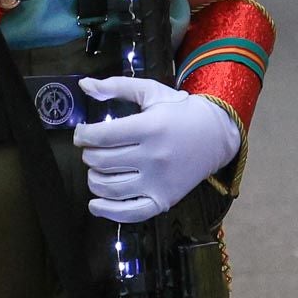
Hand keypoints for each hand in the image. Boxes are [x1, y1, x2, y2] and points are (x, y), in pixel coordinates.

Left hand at [73, 76, 240, 223]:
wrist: (216, 135)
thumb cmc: (179, 111)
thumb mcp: (151, 92)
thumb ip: (116, 86)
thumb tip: (84, 85)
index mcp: (149, 128)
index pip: (102, 136)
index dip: (83, 136)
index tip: (81, 135)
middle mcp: (154, 157)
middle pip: (102, 161)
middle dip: (88, 155)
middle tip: (92, 150)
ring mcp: (159, 182)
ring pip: (110, 187)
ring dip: (93, 179)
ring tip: (95, 170)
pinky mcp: (164, 200)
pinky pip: (130, 213)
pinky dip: (108, 211)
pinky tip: (95, 203)